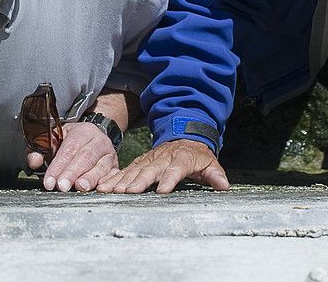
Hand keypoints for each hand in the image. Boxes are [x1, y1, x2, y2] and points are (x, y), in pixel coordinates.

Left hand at [26, 121, 117, 191]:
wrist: (94, 139)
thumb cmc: (71, 142)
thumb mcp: (55, 139)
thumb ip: (42, 149)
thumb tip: (34, 161)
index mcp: (83, 131)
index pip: (69, 148)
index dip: (58, 166)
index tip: (49, 181)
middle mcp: (99, 141)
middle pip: (86, 157)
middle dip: (73, 173)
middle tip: (62, 186)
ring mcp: (110, 154)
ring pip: (101, 166)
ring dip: (90, 178)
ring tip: (80, 187)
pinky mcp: (116, 167)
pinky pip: (113, 175)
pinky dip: (106, 183)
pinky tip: (99, 189)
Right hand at [96, 139, 228, 193]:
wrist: (184, 135)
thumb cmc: (197, 155)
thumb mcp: (209, 163)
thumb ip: (215, 175)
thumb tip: (223, 185)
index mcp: (182, 158)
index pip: (176, 169)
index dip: (169, 179)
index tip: (162, 191)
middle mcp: (163, 157)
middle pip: (151, 169)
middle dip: (140, 180)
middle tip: (129, 192)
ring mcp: (150, 159)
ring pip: (135, 169)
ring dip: (123, 180)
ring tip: (112, 190)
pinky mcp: (140, 162)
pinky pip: (126, 170)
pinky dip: (114, 177)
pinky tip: (104, 186)